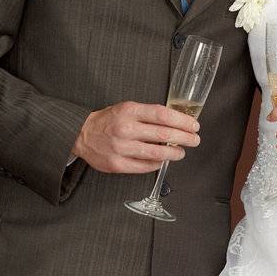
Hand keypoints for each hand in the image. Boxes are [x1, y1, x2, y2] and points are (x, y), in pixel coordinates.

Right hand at [73, 101, 200, 174]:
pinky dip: (157, 164)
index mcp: (129, 111)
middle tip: (194, 140)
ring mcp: (121, 148)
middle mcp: (125, 128)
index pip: (162, 115)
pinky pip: (144, 167)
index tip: (193, 125)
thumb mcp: (127, 108)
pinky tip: (162, 161)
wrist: (81, 134)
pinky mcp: (117, 164)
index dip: (182, 121)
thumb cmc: (108, 121)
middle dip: (184, 138)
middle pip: (164, 135)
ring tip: (181, 152)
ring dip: (174, 154)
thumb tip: (176, 122)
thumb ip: (148, 114)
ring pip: (156, 154)